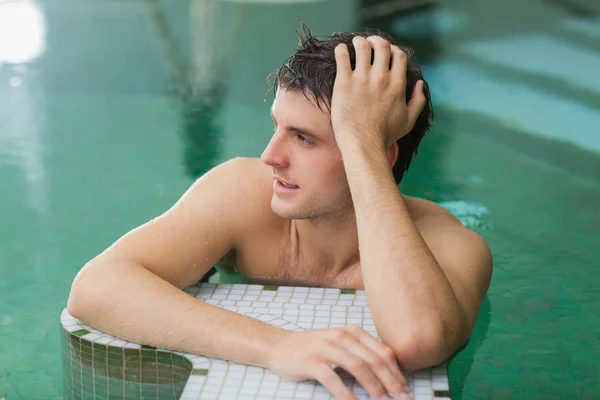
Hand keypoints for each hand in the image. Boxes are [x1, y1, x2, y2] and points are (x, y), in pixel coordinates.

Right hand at [267, 325, 409, 399]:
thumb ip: (361, 353)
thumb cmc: (313, 348)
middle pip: (374, 359)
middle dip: (391, 381)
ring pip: (357, 367)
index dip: (397, 372)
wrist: (279, 346)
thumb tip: (389, 374)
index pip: (383, 351)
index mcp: (352, 332)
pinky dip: (345, 393)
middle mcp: (341, 336)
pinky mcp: (311, 361)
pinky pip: (332, 378)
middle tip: (401, 398)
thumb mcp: (340, 344)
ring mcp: (325, 348)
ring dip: (374, 387)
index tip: (405, 389)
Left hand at [331, 36, 425, 149]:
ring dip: (359, 41)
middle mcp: (381, 78)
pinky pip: (343, 57)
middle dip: (375, 41)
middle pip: (382, 46)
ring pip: (362, 47)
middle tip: (368, 43)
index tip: (386, 52)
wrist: (363, 143)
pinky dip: (342, 50)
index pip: (398, 55)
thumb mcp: (409, 121)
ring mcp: (362, 78)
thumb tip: (420, 84)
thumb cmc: (385, 135)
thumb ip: (418, 101)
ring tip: (354, 44)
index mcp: (397, 85)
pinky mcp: (344, 82)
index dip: (393, 49)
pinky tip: (341, 50)